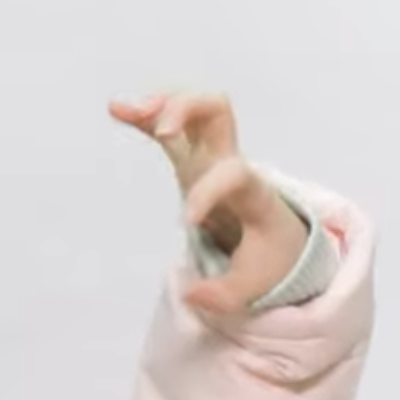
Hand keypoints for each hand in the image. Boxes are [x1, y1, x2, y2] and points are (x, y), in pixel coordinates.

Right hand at [109, 91, 309, 313]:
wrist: (282, 239)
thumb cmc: (271, 255)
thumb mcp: (256, 284)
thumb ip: (224, 295)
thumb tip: (191, 293)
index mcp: (254, 193)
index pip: (236, 176)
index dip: (210, 191)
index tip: (188, 220)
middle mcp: (231, 164)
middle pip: (218, 113)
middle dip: (189, 111)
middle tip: (165, 132)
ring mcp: (210, 156)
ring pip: (192, 110)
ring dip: (162, 104)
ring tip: (128, 110)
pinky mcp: (190, 159)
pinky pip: (168, 128)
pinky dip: (145, 115)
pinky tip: (117, 108)